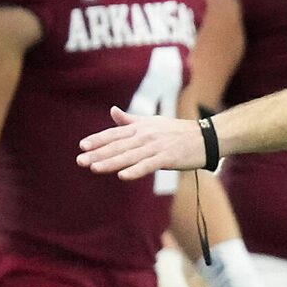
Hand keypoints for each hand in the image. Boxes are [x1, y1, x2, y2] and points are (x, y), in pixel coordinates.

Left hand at [81, 110, 206, 179]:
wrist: (206, 137)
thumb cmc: (178, 131)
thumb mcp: (153, 122)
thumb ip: (130, 120)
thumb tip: (112, 111)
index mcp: (141, 127)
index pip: (115, 134)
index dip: (98, 140)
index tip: (82, 147)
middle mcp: (146, 135)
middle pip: (118, 146)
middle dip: (98, 154)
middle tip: (80, 161)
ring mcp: (156, 147)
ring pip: (129, 156)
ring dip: (111, 162)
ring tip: (94, 168)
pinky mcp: (168, 158)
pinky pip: (148, 165)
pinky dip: (136, 170)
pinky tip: (123, 176)